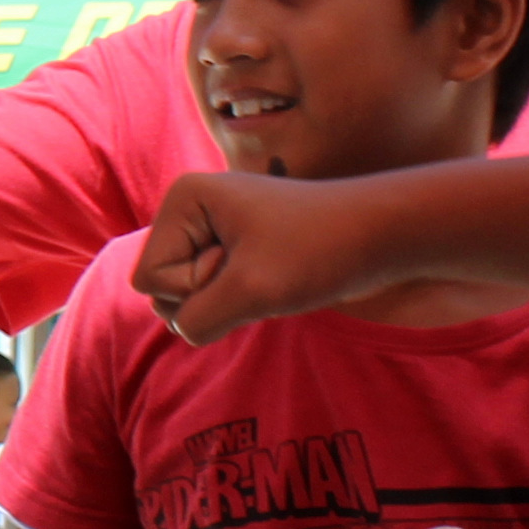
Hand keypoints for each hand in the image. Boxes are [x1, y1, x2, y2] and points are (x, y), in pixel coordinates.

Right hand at [126, 165, 380, 341]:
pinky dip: (243, 300)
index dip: (194, 288)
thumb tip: (186, 329)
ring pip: (188, 297)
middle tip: (260, 270)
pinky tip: (275, 282)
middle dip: (210, 295)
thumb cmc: (317, 251)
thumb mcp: (249, 291)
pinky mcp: (236, 250)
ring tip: (270, 276)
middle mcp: (191, 210)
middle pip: (162, 289)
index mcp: (183, 199)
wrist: (380, 235)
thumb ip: (197, 320)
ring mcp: (213, 230)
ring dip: (229, 302)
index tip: (243, 264)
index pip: (148, 279)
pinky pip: (216, 294)